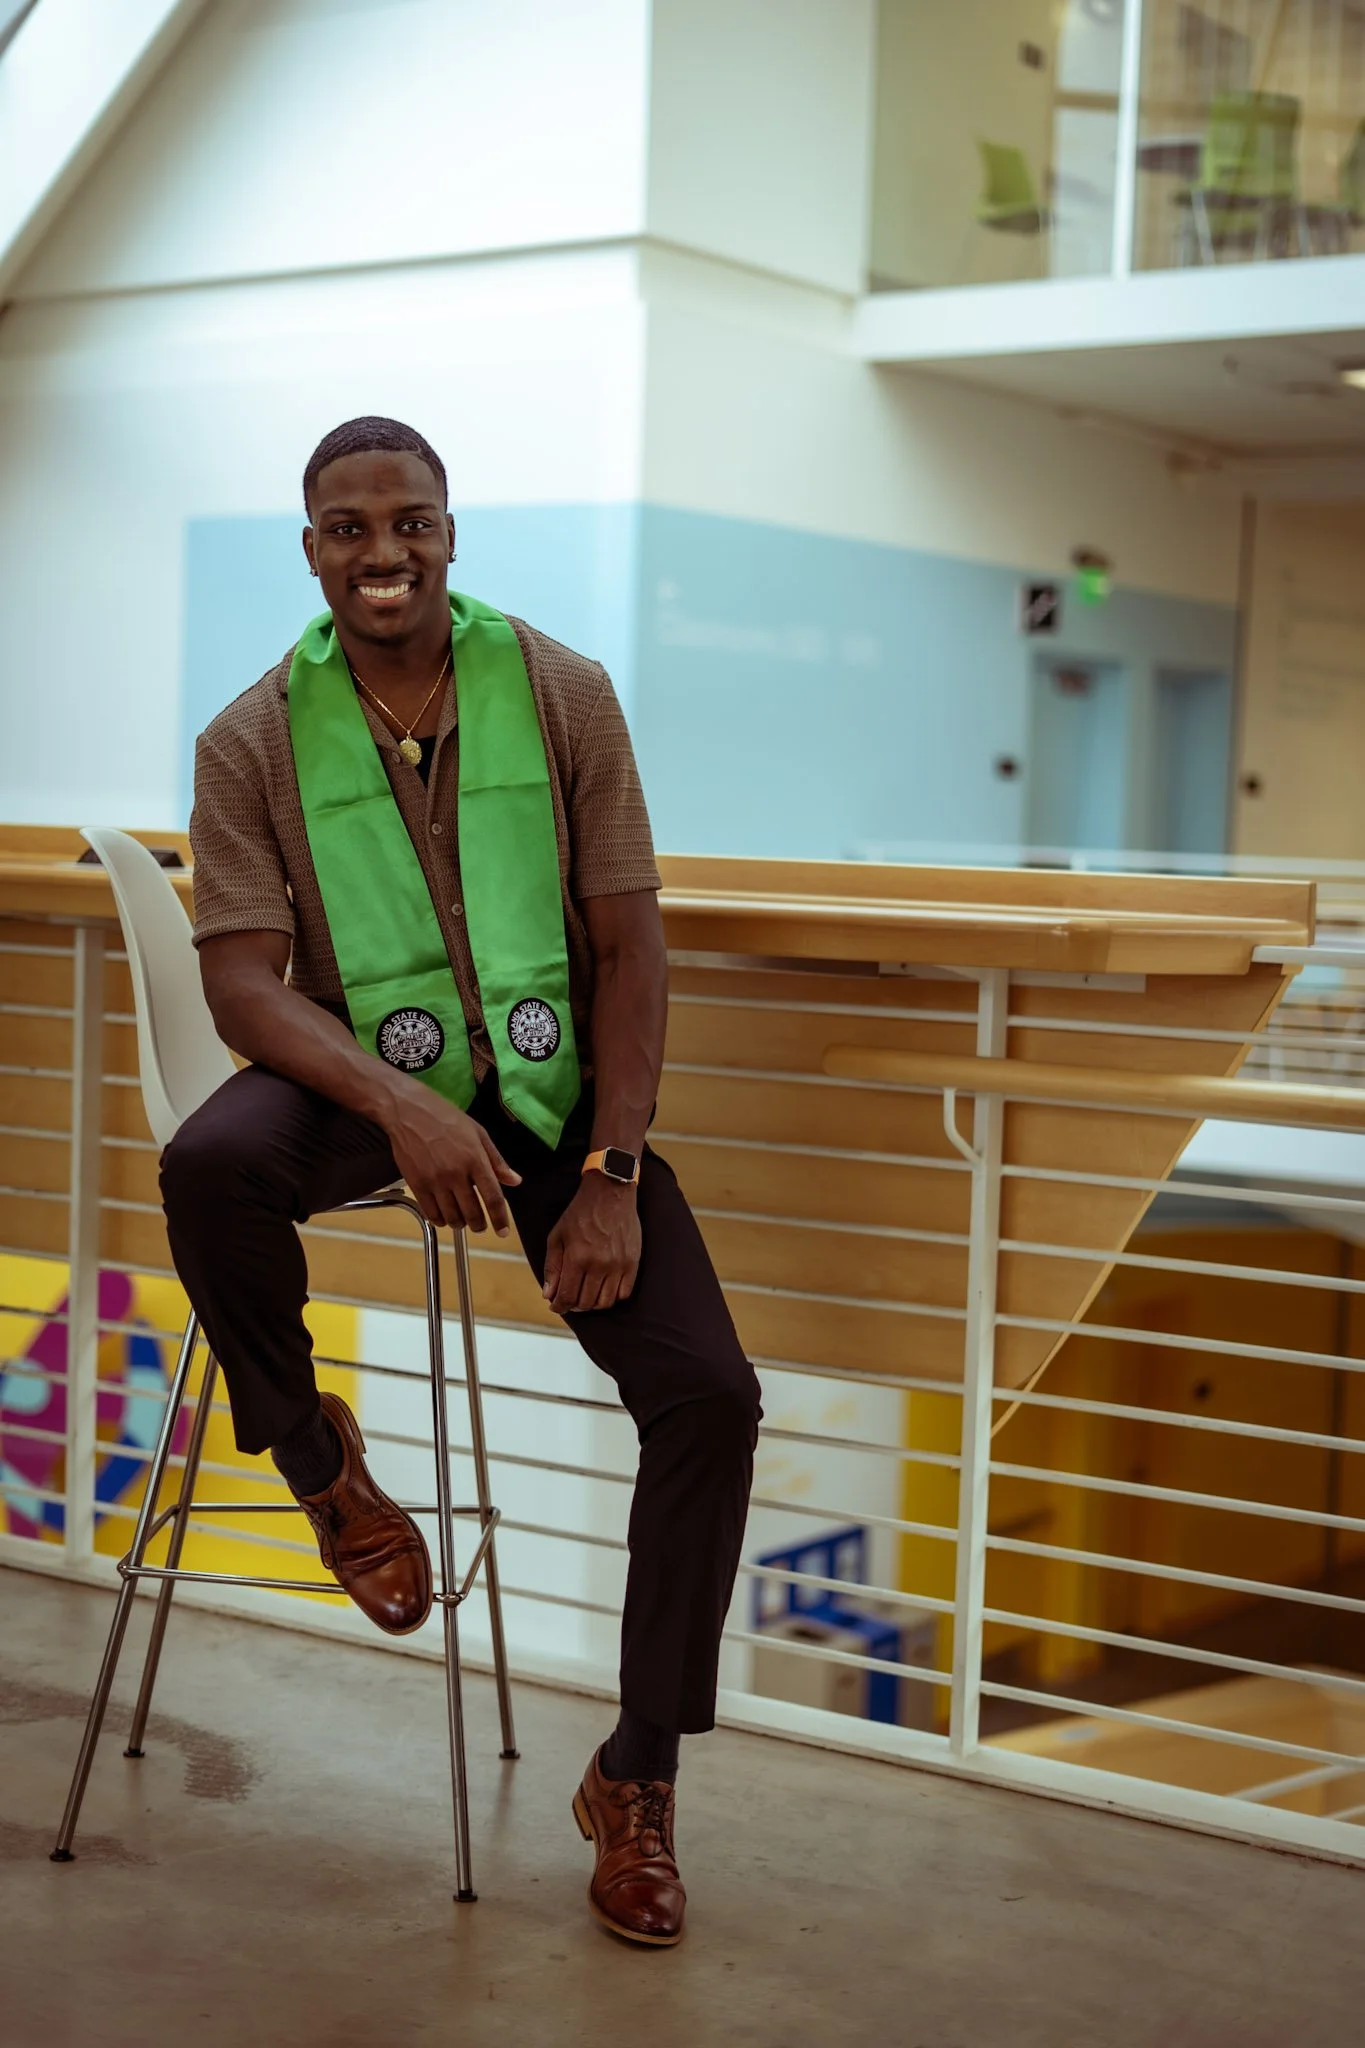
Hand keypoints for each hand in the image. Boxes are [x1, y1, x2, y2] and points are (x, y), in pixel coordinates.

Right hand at [379, 1082, 520, 1233]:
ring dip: (460, 1224)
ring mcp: (435, 1181)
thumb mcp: (478, 1133)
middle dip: (479, 1225)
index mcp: (475, 1160)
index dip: (500, 1219)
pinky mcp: (416, 1184)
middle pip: (473, 1213)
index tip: (503, 1232)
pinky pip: (431, 1213)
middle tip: (480, 1225)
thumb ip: (497, 1160)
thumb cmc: (446, 1118)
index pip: (493, 1198)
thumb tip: (515, 1181)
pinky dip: (440, 1220)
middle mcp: (456, 1174)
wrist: (408, 1111)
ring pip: (452, 1217)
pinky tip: (443, 1216)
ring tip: (462, 1221)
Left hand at [543, 1174, 640, 1312]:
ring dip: (592, 1304)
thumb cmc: (580, 1213)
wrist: (610, 1192)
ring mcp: (619, 1265)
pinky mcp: (633, 1262)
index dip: (559, 1306)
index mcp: (578, 1258)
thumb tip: (548, 1294)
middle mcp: (600, 1264)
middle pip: (586, 1303)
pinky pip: (624, 1293)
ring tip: (585, 1295)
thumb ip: (552, 1267)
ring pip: (605, 1302)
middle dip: (574, 1306)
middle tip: (569, 1300)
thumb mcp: (557, 1236)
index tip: (556, 1306)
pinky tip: (603, 1289)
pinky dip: (612, 1297)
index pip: (567, 1296)